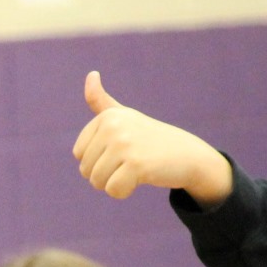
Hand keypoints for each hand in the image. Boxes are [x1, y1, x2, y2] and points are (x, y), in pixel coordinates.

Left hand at [72, 70, 232, 205]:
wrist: (187, 154)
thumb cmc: (150, 138)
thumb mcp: (124, 116)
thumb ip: (101, 101)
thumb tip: (91, 74)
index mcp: (107, 117)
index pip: (79, 154)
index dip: (97, 160)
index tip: (120, 150)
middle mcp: (113, 127)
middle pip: (86, 170)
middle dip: (105, 174)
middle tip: (130, 161)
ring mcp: (124, 144)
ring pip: (97, 182)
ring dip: (115, 184)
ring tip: (135, 169)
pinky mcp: (136, 164)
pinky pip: (113, 190)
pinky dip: (124, 192)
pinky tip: (141, 179)